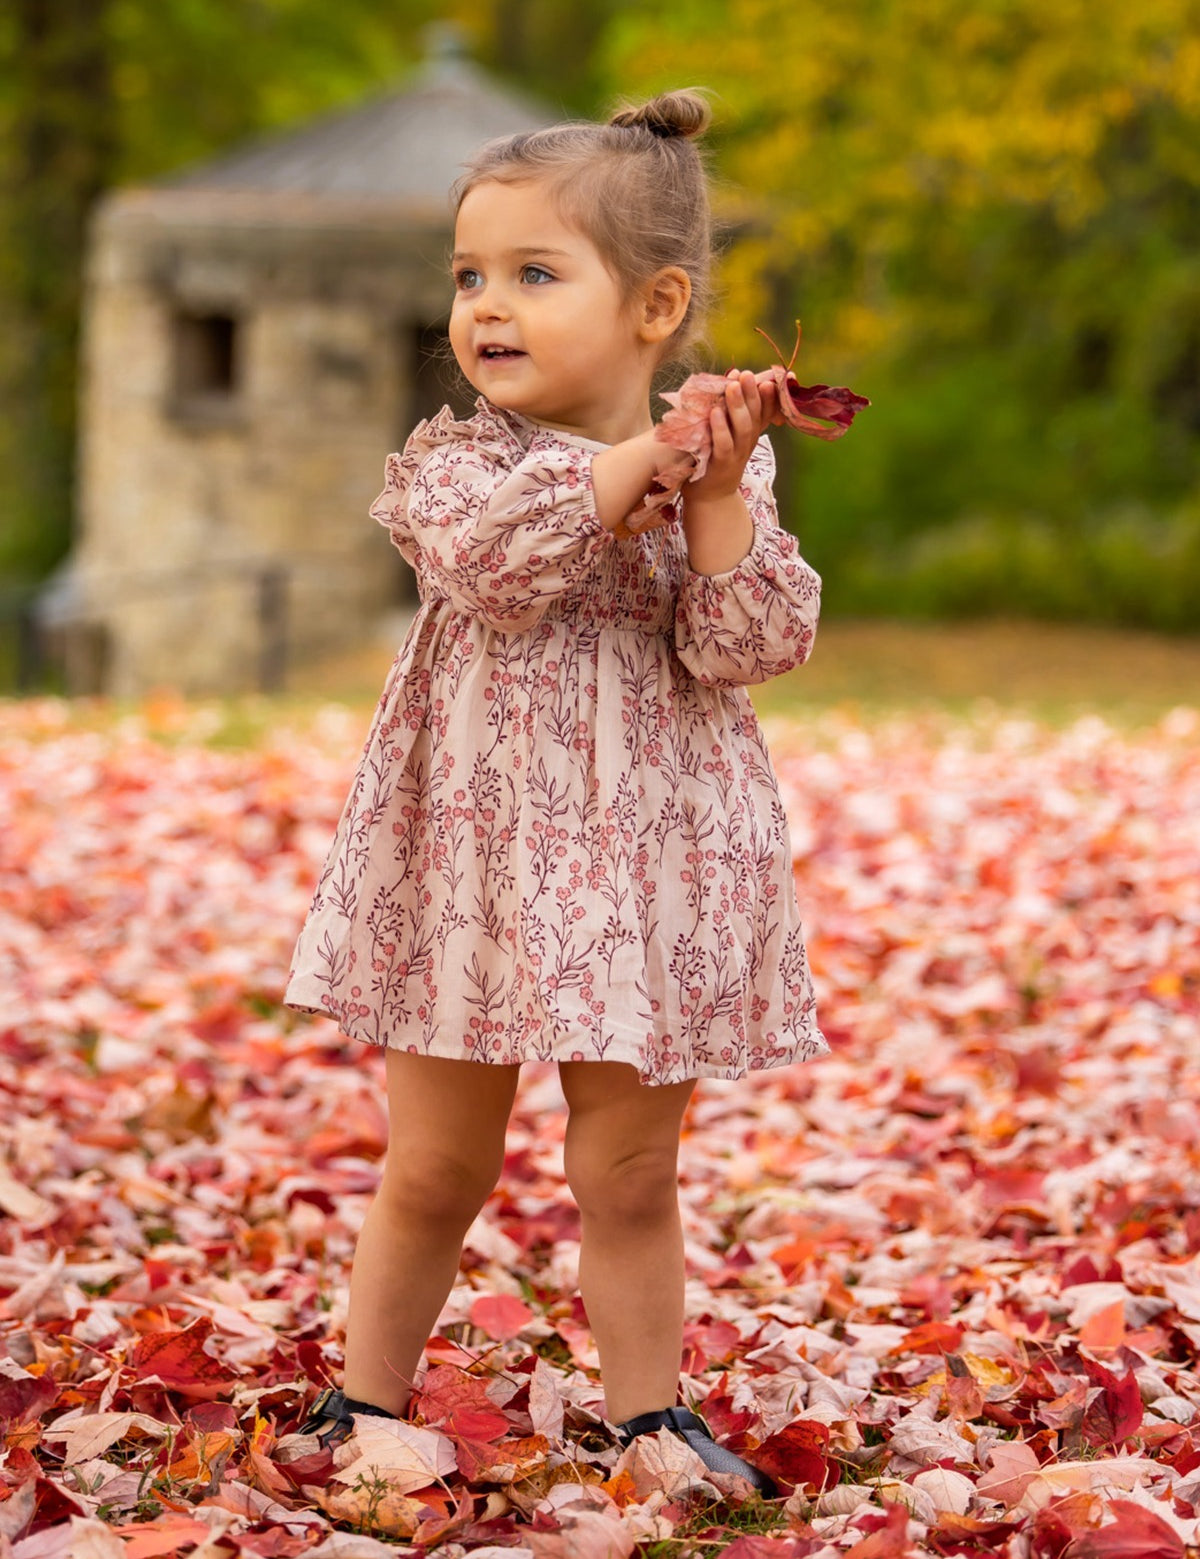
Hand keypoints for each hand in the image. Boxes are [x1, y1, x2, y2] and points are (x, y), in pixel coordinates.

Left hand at [684, 370, 777, 503]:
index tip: (768, 377)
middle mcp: (748, 442)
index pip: (764, 410)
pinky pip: (724, 444)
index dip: (767, 394)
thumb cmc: (716, 460)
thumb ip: (732, 413)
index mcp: (751, 432)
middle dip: (752, 393)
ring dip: (738, 406)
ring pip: (743, 428)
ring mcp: (737, 454)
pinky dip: (721, 428)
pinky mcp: (722, 465)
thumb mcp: (729, 435)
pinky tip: (715, 413)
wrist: (711, 498)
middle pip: (755, 415)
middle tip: (746, 374)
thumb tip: (732, 381)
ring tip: (732, 386)